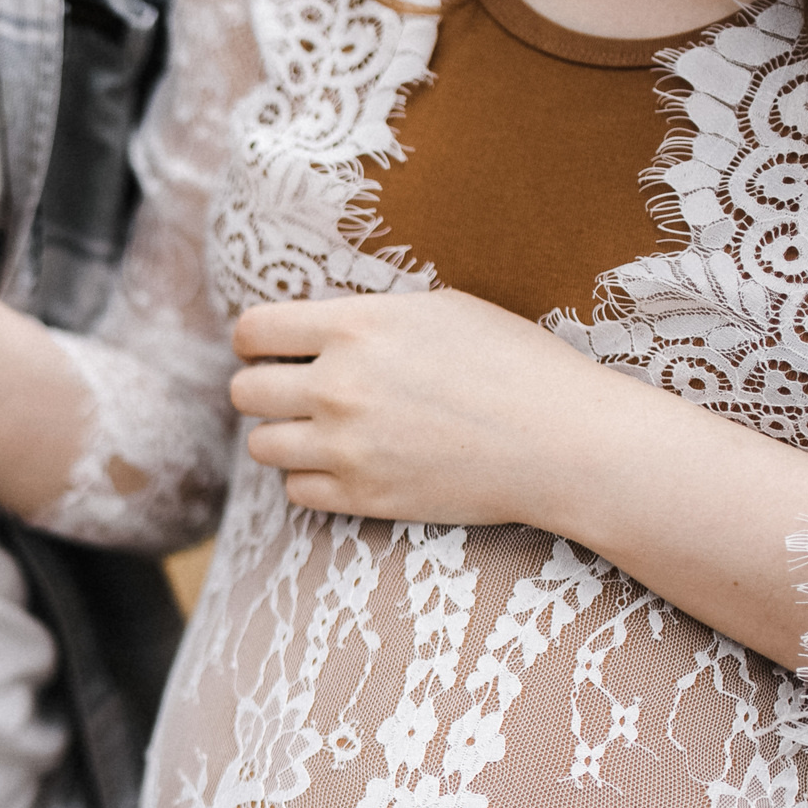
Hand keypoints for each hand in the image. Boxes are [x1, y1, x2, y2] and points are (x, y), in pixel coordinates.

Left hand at [229, 289, 646, 529]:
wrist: (562, 442)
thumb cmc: (512, 364)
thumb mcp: (437, 309)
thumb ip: (365, 316)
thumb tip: (312, 325)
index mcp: (356, 326)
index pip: (252, 331)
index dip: (256, 339)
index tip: (273, 347)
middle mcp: (339, 386)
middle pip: (245, 392)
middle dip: (264, 387)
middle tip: (296, 391)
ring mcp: (347, 447)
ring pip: (261, 446)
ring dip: (284, 436)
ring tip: (321, 429)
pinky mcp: (363, 497)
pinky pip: (295, 491)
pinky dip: (311, 478)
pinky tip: (346, 463)